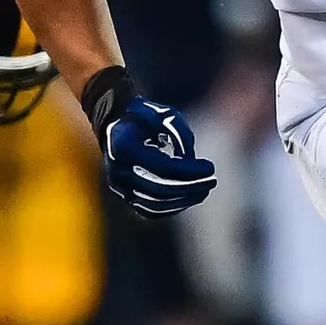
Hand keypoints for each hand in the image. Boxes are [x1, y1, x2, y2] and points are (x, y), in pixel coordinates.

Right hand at [85, 69, 217, 216]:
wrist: (114, 124)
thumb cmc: (143, 116)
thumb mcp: (163, 114)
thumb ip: (179, 133)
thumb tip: (190, 160)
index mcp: (124, 146)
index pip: (161, 166)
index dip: (189, 170)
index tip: (210, 168)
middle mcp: (117, 169)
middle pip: (158, 189)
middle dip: (189, 188)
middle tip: (211, 182)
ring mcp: (118, 186)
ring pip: (153, 205)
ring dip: (182, 200)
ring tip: (204, 191)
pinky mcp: (123, 195)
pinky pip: (148, 210)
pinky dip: (171, 207)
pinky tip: (188, 197)